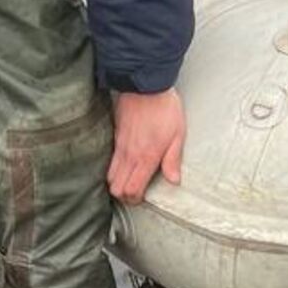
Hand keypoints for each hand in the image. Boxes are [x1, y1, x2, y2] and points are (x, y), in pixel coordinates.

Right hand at [109, 89, 184, 204]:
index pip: (132, 190)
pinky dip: (114, 170)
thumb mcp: (178, 135)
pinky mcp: (115, 139)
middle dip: (124, 195)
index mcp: (146, 157)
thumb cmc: (165, 109)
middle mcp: (129, 156)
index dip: (135, 199)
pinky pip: (110, 162)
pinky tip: (126, 166)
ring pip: (109, 177)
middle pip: (116, 188)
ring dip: (118, 183)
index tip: (143, 198)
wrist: (145, 88)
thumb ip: (173, 160)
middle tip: (136, 193)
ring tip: (131, 181)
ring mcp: (119, 148)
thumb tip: (174, 180)